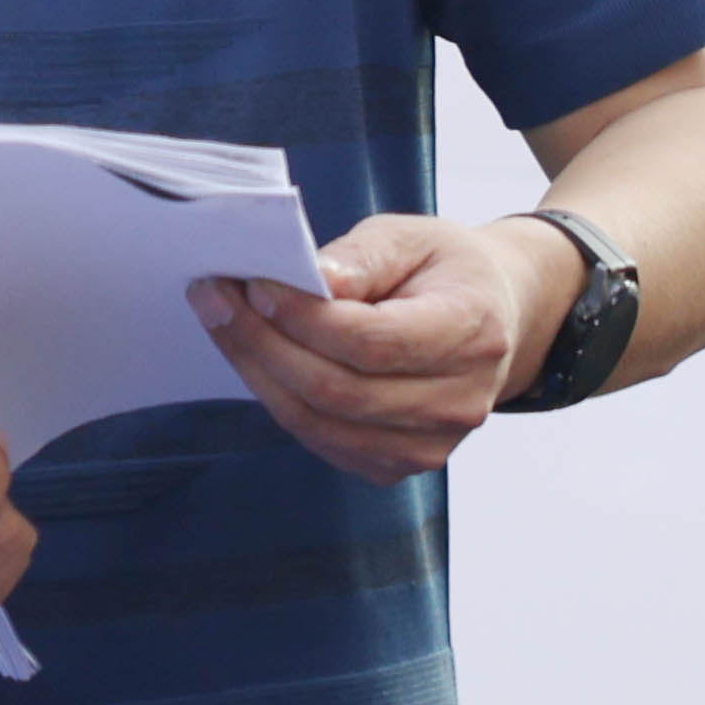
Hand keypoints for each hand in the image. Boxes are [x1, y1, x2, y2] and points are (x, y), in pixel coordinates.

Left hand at [195, 214, 574, 485]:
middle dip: (261, 343)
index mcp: (472, 334)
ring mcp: (428, 444)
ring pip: (318, 423)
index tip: (254, 284)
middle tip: (213, 297)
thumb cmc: (446, 271)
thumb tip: (309, 283)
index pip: (372, 342)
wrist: (492, 319)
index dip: (303, 319)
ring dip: (257, 372)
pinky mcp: (395, 465)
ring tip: (221, 320)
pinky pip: (319, 440)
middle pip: (336, 391)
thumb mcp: (411, 238)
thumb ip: (361, 258)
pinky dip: (278, 398)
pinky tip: (254, 357)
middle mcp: (458, 401)